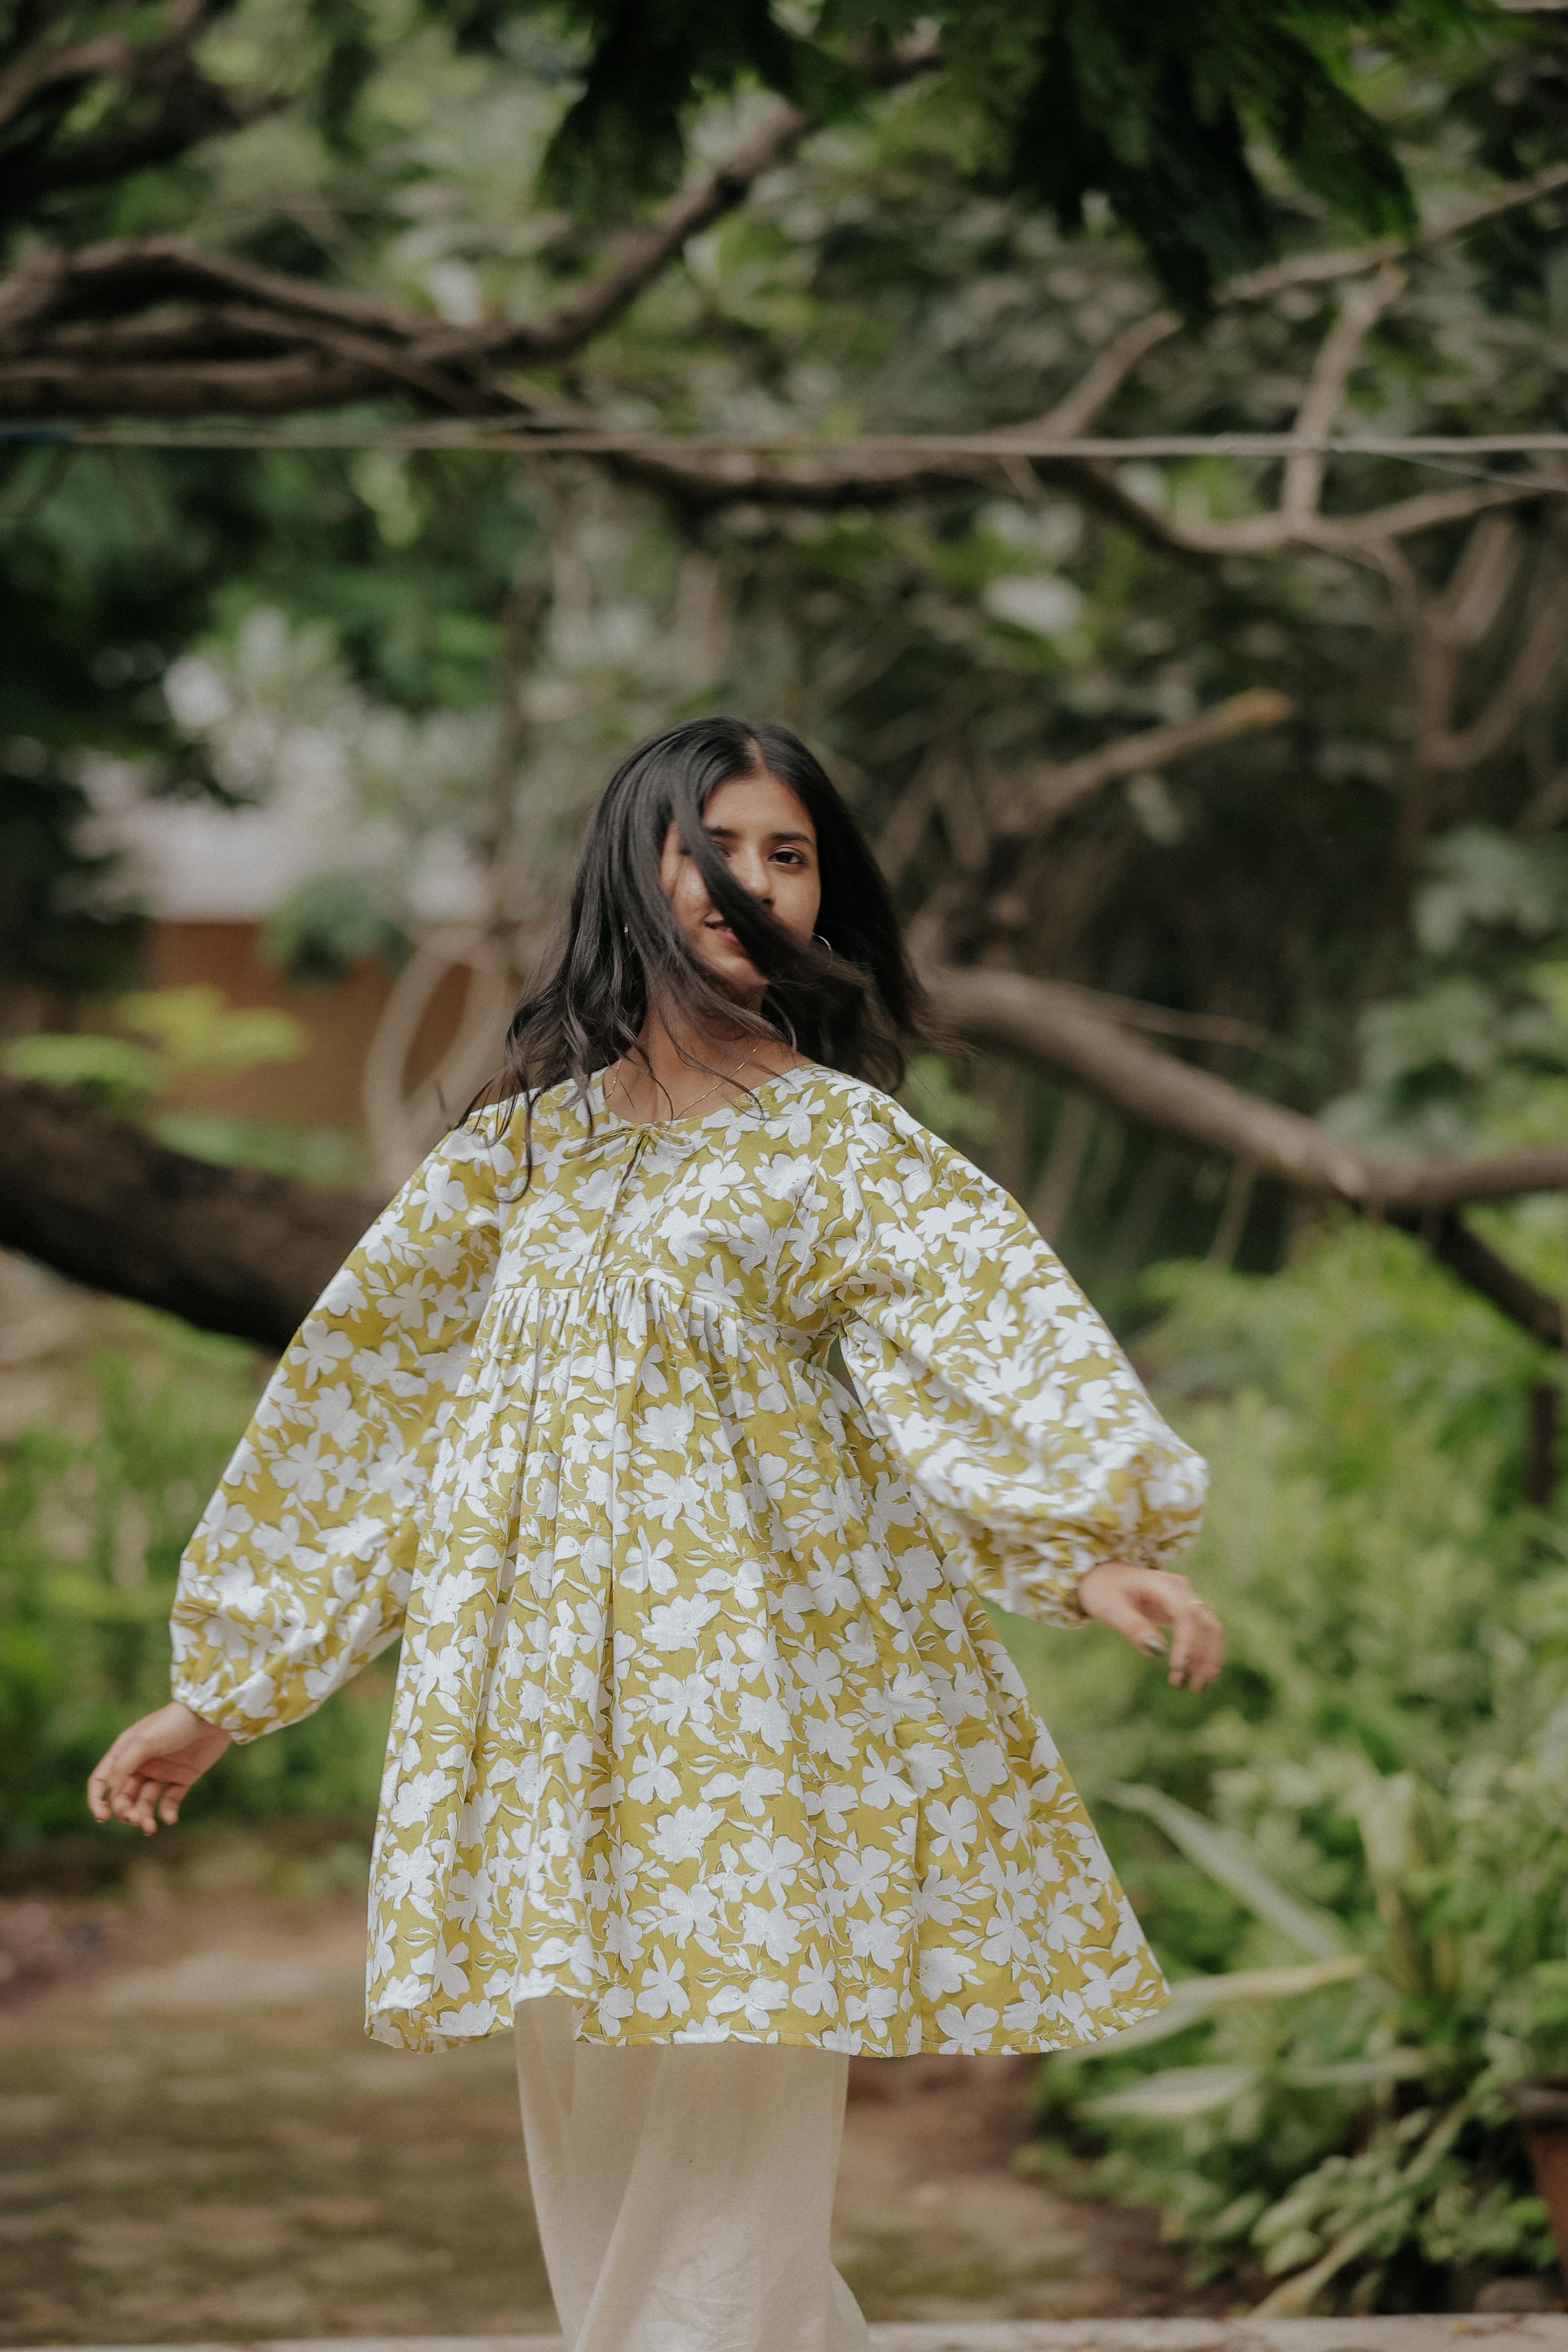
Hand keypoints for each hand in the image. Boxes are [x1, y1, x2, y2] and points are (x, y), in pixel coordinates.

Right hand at [86, 1701, 231, 1834]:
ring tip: (149, 1827)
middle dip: (125, 1811)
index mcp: (125, 1751)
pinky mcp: (182, 1778)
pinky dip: (167, 1813)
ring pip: (145, 1802)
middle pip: (123, 1796)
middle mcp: (140, 1763)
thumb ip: (124, 1766)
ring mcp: (161, 1772)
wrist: (212, 1716)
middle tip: (136, 1819)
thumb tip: (110, 1793)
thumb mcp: (144, 1741)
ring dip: (144, 1816)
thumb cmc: (174, 1723)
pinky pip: (170, 1801)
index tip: (102, 1817)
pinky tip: (169, 1819)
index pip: (102, 1780)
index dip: (97, 1800)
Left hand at [1078, 1561, 1224, 1689]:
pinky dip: (1203, 1654)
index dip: (1187, 1642)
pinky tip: (1196, 1674)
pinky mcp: (1184, 1612)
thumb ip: (1133, 1626)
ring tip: (1196, 1686)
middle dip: (1204, 1656)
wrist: (1103, 1576)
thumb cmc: (1103, 1590)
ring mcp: (1185, 1599)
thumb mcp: (1110, 1608)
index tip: (1178, 1668)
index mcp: (1162, 1584)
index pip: (1184, 1615)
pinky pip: (1202, 1633)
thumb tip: (1158, 1650)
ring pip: (1209, 1629)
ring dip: (1208, 1658)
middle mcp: (1180, 1590)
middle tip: (1194, 1686)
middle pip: (1205, 1623)